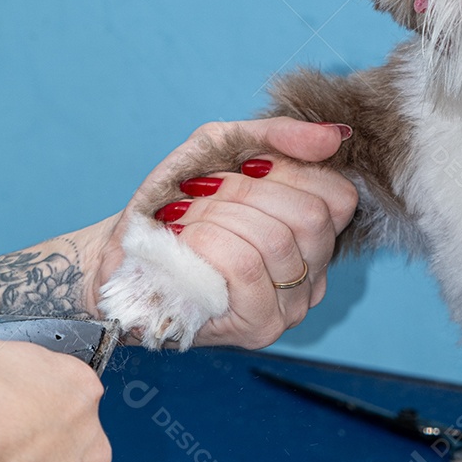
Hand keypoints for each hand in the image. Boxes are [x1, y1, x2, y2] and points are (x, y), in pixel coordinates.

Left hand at [96, 118, 357, 349]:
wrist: (123, 253)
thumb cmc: (177, 200)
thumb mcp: (222, 148)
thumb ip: (278, 135)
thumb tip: (334, 135)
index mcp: (315, 232)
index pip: (338, 196)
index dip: (288, 172)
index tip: (240, 169)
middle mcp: (315, 273)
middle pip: (309, 217)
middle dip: (243, 193)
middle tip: (200, 193)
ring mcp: (293, 306)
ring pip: (275, 240)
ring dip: (216, 216)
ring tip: (184, 219)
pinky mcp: (260, 326)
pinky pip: (245, 268)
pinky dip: (206, 243)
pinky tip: (183, 244)